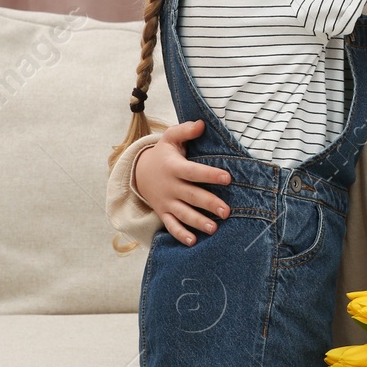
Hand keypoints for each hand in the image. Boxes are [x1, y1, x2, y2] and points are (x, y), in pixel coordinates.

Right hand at [133, 119, 232, 245]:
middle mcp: (171, 186)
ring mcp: (166, 202)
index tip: (227, 178)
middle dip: (209, 204)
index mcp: (174, 167)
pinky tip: (193, 242)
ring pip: (183, 214)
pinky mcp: (163, 212)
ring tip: (213, 229)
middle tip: (227, 211)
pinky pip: (171, 226)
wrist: (139, 172)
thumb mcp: (170, 138)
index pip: (194, 172)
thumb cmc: (163, 154)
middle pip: (192, 196)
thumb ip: (185, 130)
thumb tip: (202, 124)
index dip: (210, 175)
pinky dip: (180, 234)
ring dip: (198, 222)